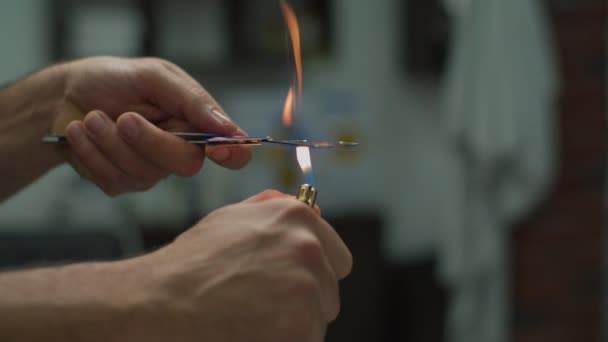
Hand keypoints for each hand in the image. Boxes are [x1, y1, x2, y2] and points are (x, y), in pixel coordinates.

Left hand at [50, 56, 251, 195]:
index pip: (232, 152)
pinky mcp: (121, 183)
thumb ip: (191, 99)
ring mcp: (151, 171)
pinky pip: (113, 180)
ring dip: (109, 141)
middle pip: (185, 164)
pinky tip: (80, 133)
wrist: (64, 95)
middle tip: (123, 118)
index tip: (217, 150)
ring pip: (143, 173)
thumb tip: (228, 128)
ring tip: (91, 117)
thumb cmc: (114, 79)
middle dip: (150, 141)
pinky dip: (91, 153)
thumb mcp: (153, 75)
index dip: (233, 155)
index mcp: (196, 123)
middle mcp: (179, 150)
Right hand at [121, 190, 351, 341]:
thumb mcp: (232, 218)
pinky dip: (286, 341)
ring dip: (295, 322)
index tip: (290, 283)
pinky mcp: (300, 326)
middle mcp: (308, 247)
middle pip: (329, 288)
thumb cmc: (192, 263)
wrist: (160, 302)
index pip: (337, 256)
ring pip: (320, 317)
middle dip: (306, 298)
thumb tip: (314, 210)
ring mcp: (306, 287)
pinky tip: (253, 332)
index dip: (314, 273)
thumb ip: (275, 210)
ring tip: (252, 317)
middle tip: (264, 303)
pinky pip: (307, 340)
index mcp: (295, 217)